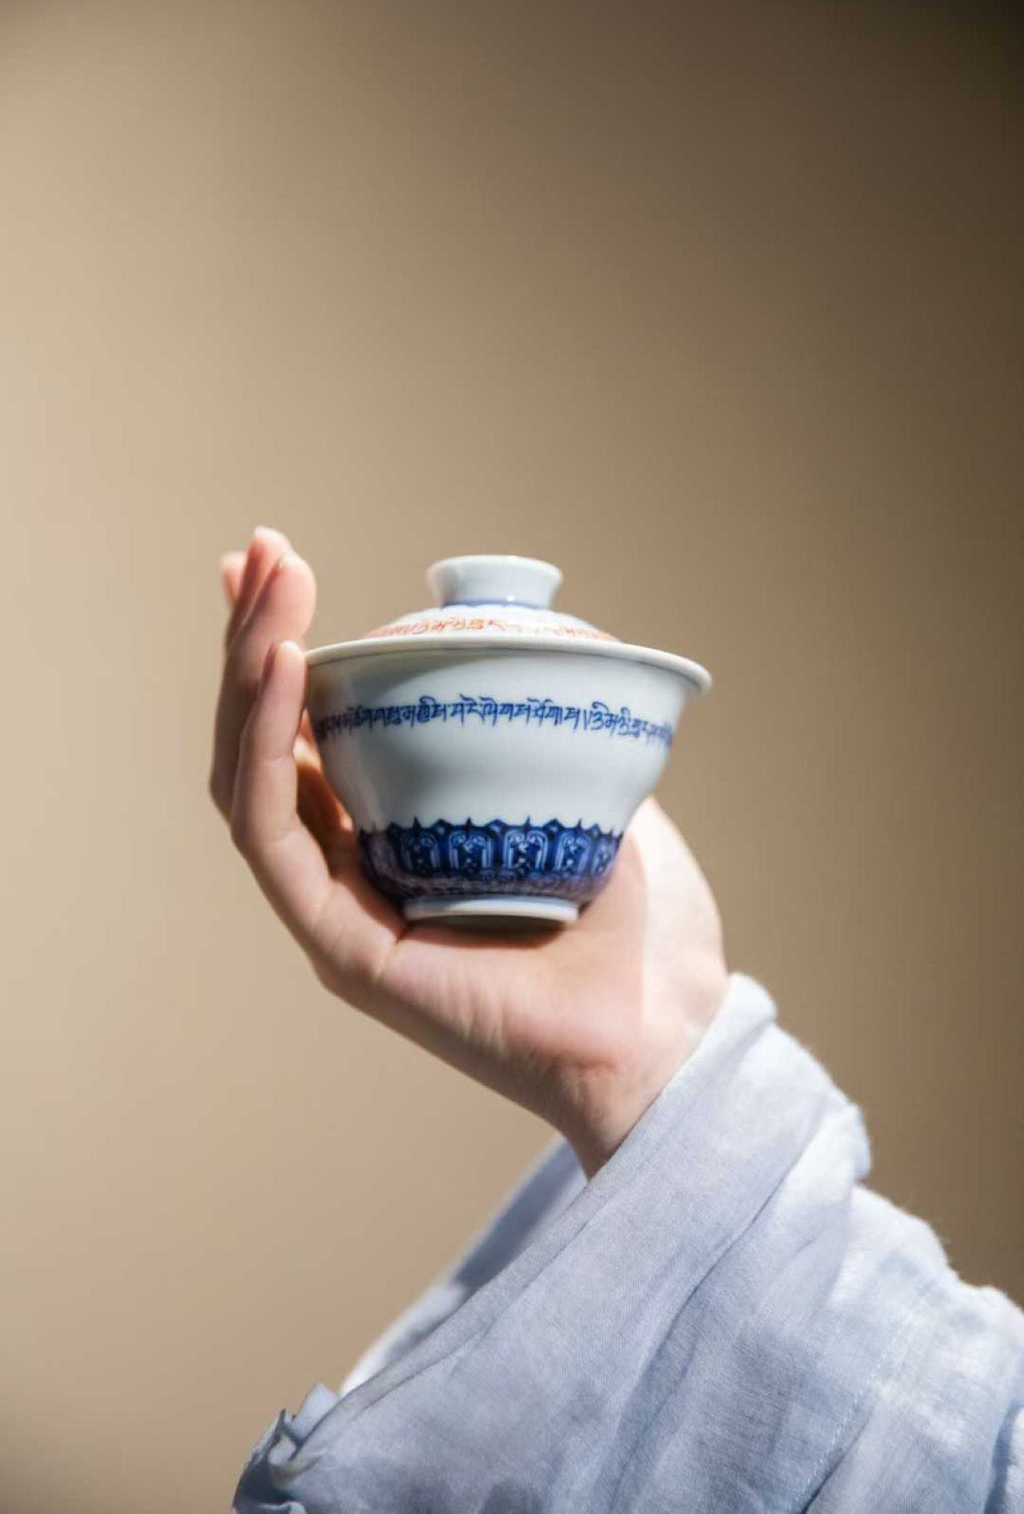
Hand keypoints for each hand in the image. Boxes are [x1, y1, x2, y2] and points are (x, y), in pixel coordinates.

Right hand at [210, 528, 727, 1174]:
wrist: (664, 1029)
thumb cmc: (632, 922)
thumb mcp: (576, 783)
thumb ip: (533, 720)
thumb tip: (528, 631)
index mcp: (390, 836)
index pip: (309, 732)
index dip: (281, 647)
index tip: (278, 563)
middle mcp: (348, 869)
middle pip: (267, 744)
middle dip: (254, 639)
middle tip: (265, 552)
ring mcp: (336, 912)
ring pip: (251, 779)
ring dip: (248, 674)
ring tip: (270, 585)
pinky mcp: (339, 950)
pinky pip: (275, 836)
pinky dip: (266, 746)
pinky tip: (280, 666)